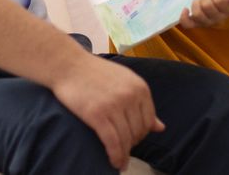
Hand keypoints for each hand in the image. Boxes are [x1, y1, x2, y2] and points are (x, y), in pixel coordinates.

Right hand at [50, 55, 165, 169]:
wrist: (67, 64)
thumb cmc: (94, 73)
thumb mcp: (124, 82)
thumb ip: (142, 104)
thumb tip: (161, 127)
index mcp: (139, 87)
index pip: (149, 121)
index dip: (141, 134)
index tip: (132, 139)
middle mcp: (130, 96)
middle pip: (138, 132)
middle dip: (131, 144)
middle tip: (122, 148)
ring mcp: (114, 105)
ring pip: (126, 140)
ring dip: (124, 154)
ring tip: (119, 161)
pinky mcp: (97, 114)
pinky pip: (113, 142)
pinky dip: (116, 156)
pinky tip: (114, 162)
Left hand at [178, 0, 228, 28]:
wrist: (220, 9)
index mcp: (228, 11)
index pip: (220, 1)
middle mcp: (217, 19)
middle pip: (207, 6)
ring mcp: (206, 22)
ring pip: (198, 15)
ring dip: (196, 3)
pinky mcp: (196, 24)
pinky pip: (188, 24)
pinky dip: (184, 17)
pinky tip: (185, 9)